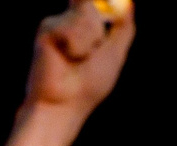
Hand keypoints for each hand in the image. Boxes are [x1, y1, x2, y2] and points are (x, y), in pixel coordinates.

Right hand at [27, 0, 133, 120]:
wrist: (65, 104)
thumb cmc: (89, 86)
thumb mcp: (114, 54)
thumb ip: (123, 29)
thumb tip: (129, 5)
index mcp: (87, 28)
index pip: (97, 4)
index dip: (106, 4)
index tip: (108, 21)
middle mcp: (71, 22)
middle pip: (93, 5)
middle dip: (99, 33)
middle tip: (89, 57)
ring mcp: (58, 24)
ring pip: (86, 14)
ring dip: (89, 41)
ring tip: (77, 60)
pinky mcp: (47, 29)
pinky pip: (71, 27)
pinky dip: (76, 45)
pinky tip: (65, 58)